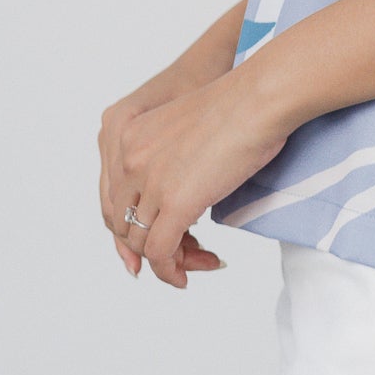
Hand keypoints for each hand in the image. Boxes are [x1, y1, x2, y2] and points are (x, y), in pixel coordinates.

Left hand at [102, 75, 288, 288]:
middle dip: (151, 246)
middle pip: (125, 222)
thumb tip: (184, 185)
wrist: (260, 97)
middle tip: (186, 255)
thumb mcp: (187, 126)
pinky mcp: (176, 202)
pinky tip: (186, 277)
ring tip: (197, 264)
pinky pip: (160, 253)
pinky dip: (170, 272)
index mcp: (127, 134)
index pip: (114, 197)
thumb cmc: (241, 104)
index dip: (133, 227)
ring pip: (141, 242)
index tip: (156, 243)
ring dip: (167, 262)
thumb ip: (171, 155)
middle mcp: (129, 157)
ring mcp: (149, 181)